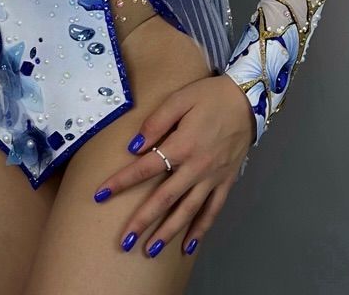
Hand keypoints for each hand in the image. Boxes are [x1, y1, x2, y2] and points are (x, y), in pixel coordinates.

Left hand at [91, 74, 253, 257]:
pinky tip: (189, 245)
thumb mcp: (180, 99)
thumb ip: (156, 122)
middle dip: (143, 221)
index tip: (100, 194)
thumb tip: (134, 147)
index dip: (122, 182)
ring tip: (150, 251)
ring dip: (168, 232)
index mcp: (181, 145)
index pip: (145, 168)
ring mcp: (212, 178)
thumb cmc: (210, 97)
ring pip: (187, 211)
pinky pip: (212, 211)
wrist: (248, 100)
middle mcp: (196, 168)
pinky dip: (201, 229)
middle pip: (164, 199)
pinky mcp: (226, 182)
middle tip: (125, 241)